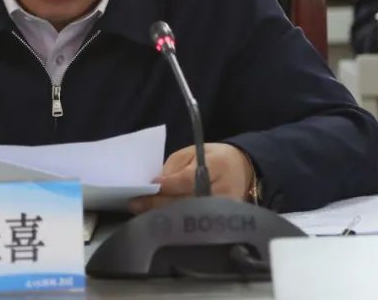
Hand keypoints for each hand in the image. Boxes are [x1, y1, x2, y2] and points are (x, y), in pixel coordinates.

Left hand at [128, 143, 253, 213]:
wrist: (243, 169)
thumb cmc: (213, 158)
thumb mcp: (193, 153)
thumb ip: (174, 168)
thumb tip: (155, 184)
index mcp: (216, 166)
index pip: (185, 181)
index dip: (164, 186)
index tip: (145, 188)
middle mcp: (221, 192)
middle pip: (184, 202)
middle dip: (157, 204)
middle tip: (134, 204)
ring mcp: (222, 211)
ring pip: (186, 217)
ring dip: (162, 215)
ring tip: (141, 212)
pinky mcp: (221, 223)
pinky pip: (193, 225)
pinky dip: (174, 223)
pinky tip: (159, 221)